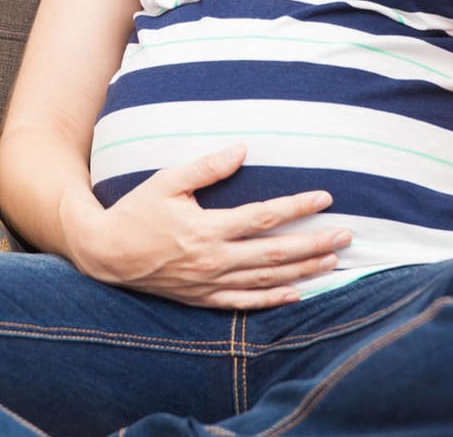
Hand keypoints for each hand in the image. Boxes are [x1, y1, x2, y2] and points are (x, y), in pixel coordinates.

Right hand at [64, 144, 350, 308]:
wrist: (106, 254)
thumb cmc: (136, 211)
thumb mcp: (168, 181)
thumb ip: (207, 167)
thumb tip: (242, 149)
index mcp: (207, 228)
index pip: (263, 217)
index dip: (297, 207)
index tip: (324, 198)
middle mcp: (214, 259)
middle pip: (275, 253)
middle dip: (314, 243)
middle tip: (346, 236)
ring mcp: (209, 283)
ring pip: (266, 280)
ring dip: (303, 272)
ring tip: (333, 263)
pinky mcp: (202, 299)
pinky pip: (244, 304)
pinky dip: (272, 300)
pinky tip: (296, 295)